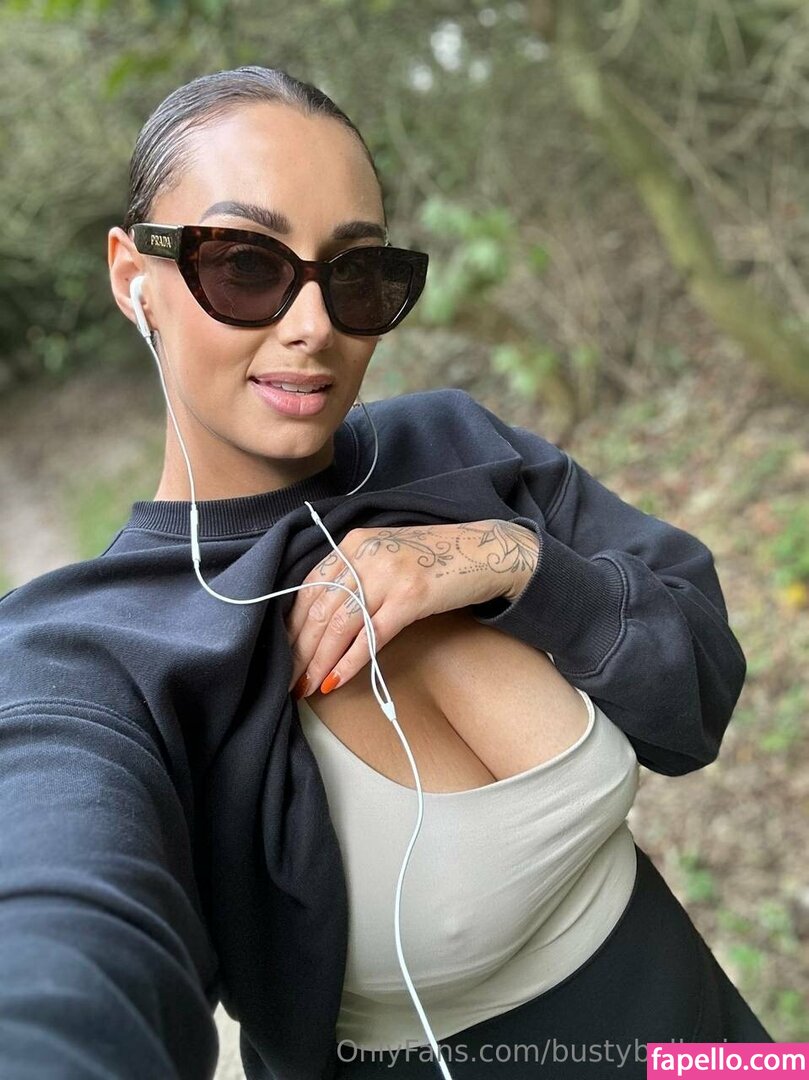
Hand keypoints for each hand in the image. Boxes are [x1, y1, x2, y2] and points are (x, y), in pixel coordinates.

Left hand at [285, 519, 538, 698]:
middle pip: (320, 610)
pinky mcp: (411, 596)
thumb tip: (323, 622)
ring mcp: (388, 574)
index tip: (283, 655)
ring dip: (319, 662)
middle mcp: (365, 554)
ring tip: (307, 687)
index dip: (293, 626)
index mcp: (354, 543)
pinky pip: (372, 635)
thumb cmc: (435, 559)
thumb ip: (355, 576)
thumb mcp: (386, 557)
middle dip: (300, 650)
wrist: (485, 551)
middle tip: (289, 681)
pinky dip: (350, 661)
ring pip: (340, 625)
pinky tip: (336, 680)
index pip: (309, 588)